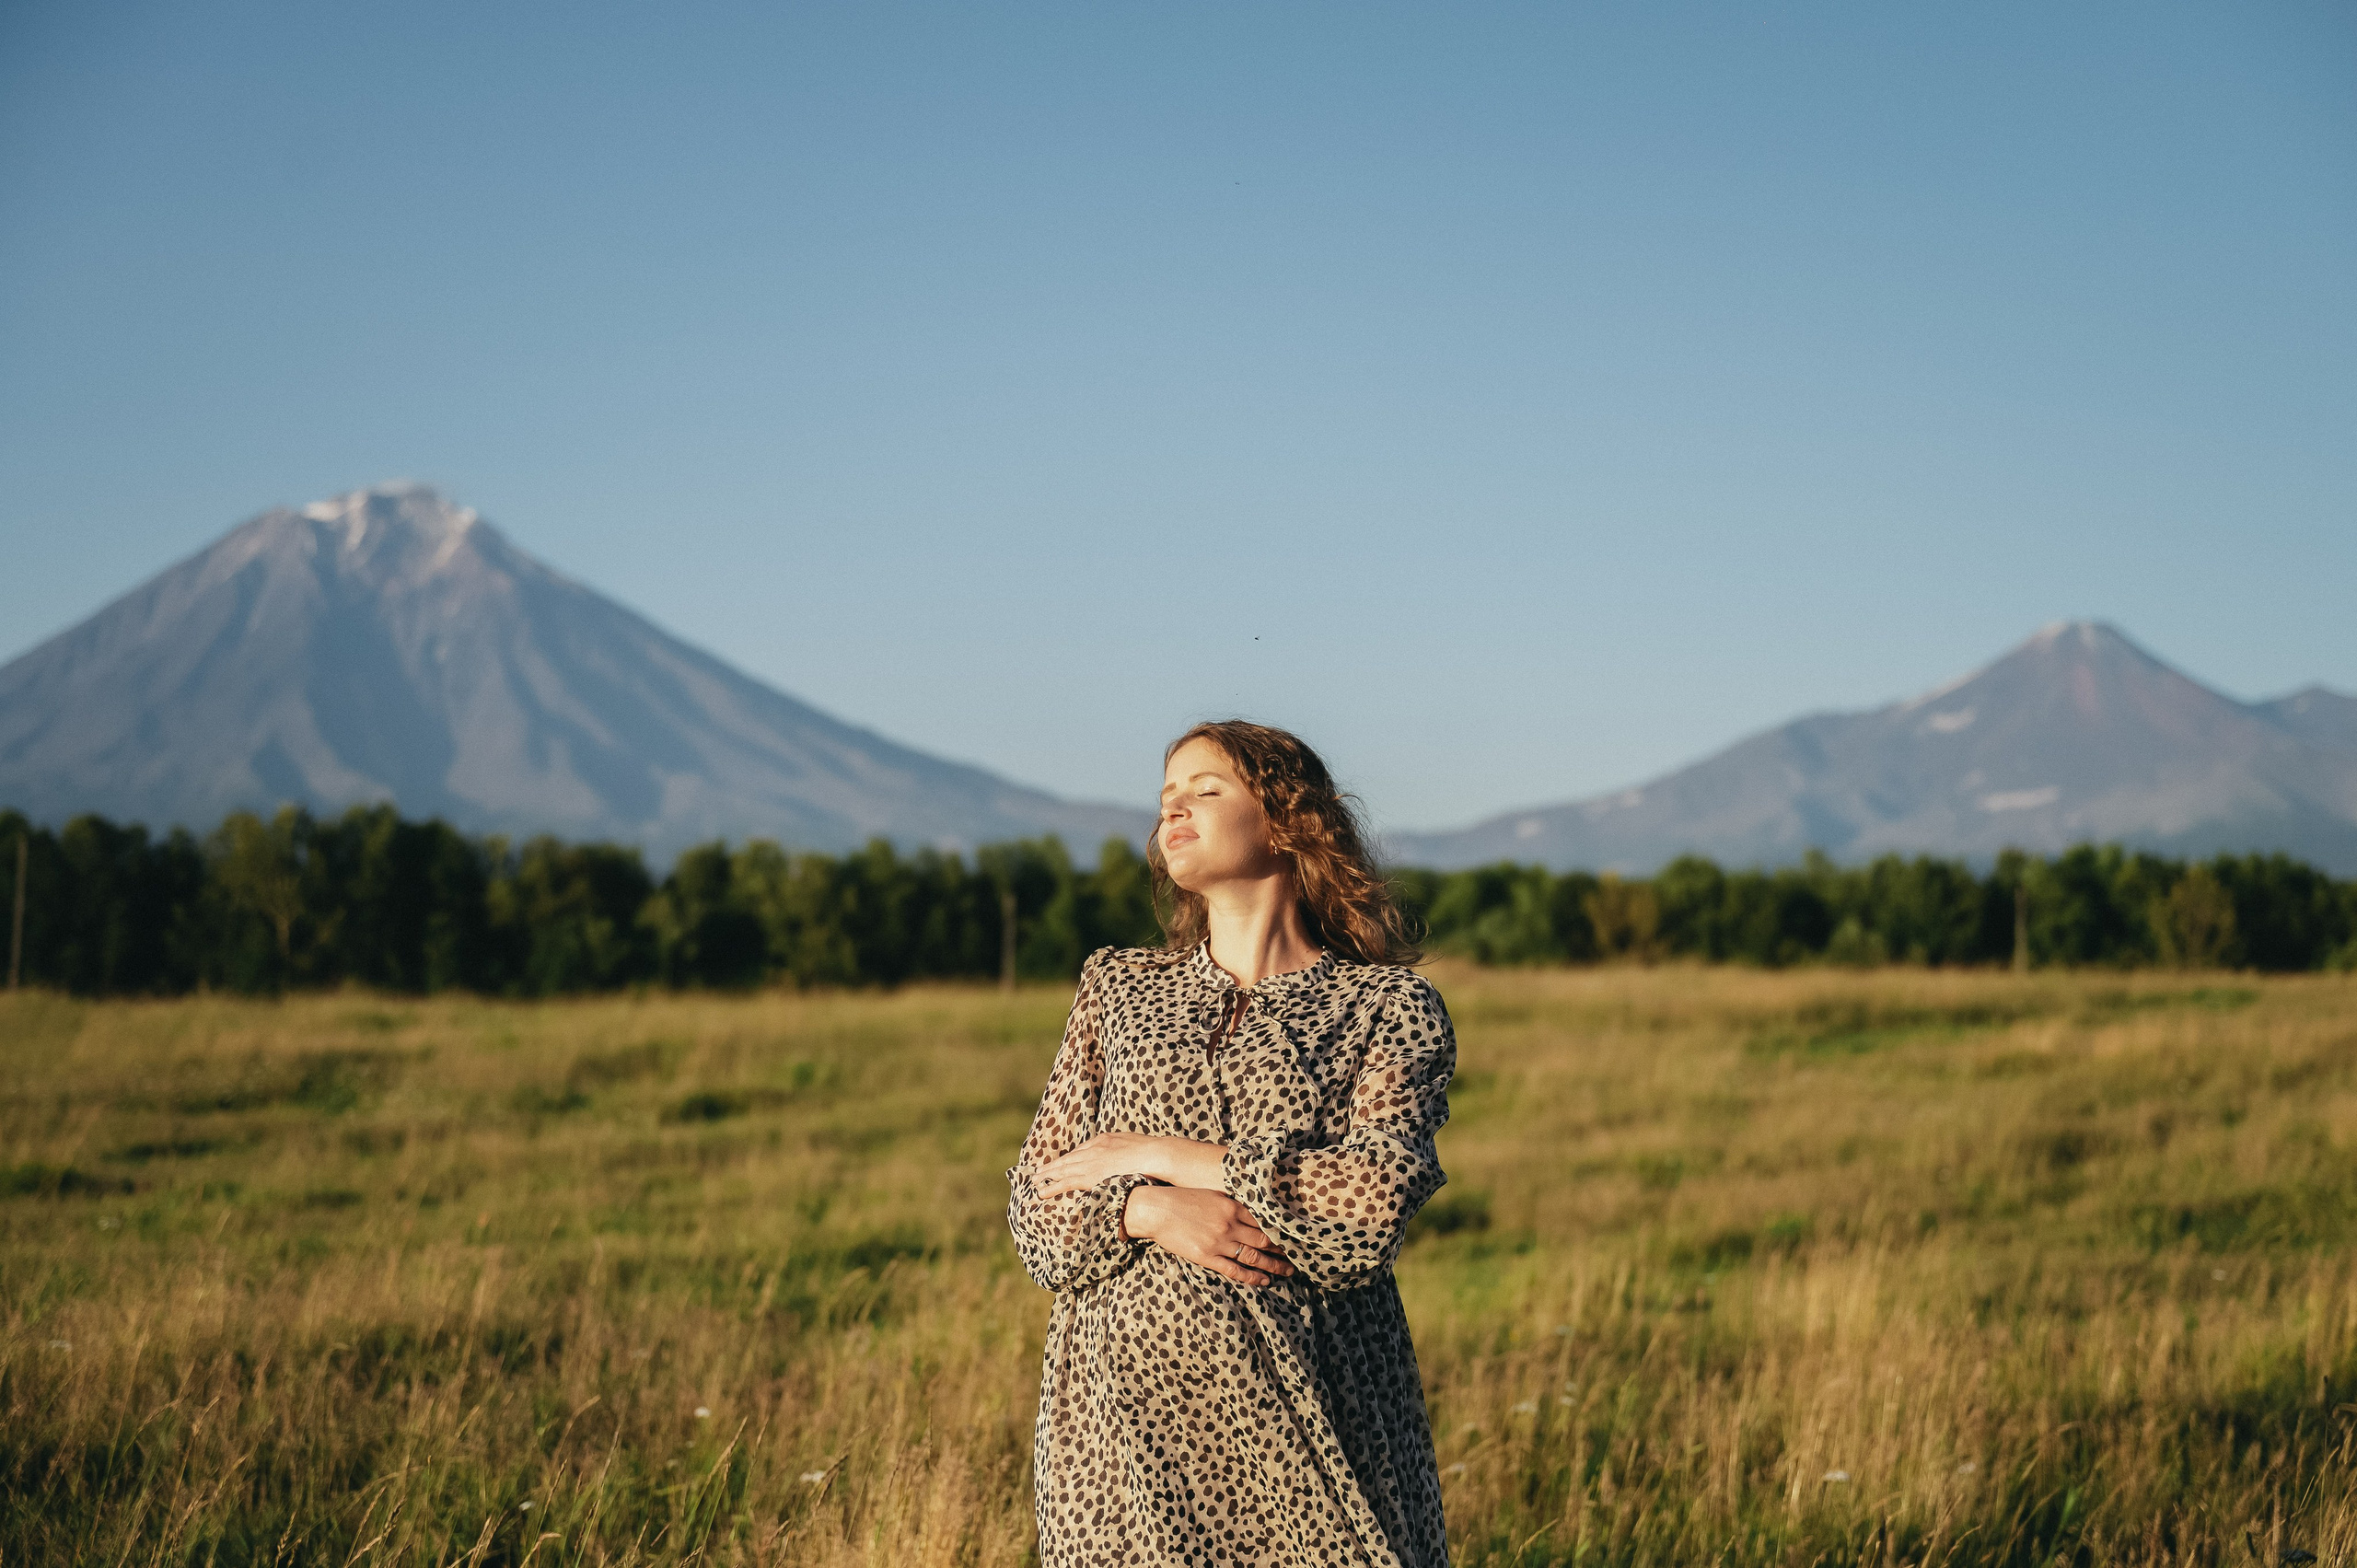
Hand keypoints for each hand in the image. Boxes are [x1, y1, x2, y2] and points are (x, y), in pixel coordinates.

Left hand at [1034, 1132, 1226, 1198]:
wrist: (1156, 1155)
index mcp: (1104, 1139)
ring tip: (1035, 1181)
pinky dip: (1053, 1187)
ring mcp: (1092, 1161)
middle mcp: (1094, 1148)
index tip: (1062, 1163)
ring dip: (1048, 1175)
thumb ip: (1127, 1152)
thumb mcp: (1136, 1147)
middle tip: (1038, 1172)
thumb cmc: (1153, 1154)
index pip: (1082, 1150)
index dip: (1071, 1158)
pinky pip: (1067, 1182)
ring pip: (1064, 1169)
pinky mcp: (1090, 1175)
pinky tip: (1042, 1191)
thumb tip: (1128, 1159)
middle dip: (1053, 1165)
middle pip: (1069, 1158)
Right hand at [1123, 1186, 1292, 1286]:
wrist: (1157, 1209)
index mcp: (1233, 1206)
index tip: (1294, 1236)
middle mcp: (1230, 1224)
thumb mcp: (1213, 1194)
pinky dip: (1252, 1277)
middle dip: (1283, 1249)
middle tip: (1299, 1256)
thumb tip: (1254, 1210)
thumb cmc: (1184, 1199)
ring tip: (1287, 1271)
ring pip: (1254, 1257)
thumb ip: (1234, 1203)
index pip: (1266, 1220)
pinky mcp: (1207, 1257)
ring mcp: (1219, 1242)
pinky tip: (1264, 1281)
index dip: (1282, 1230)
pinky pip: (1235, 1270)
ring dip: (1274, 1265)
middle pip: (1265, 1239)